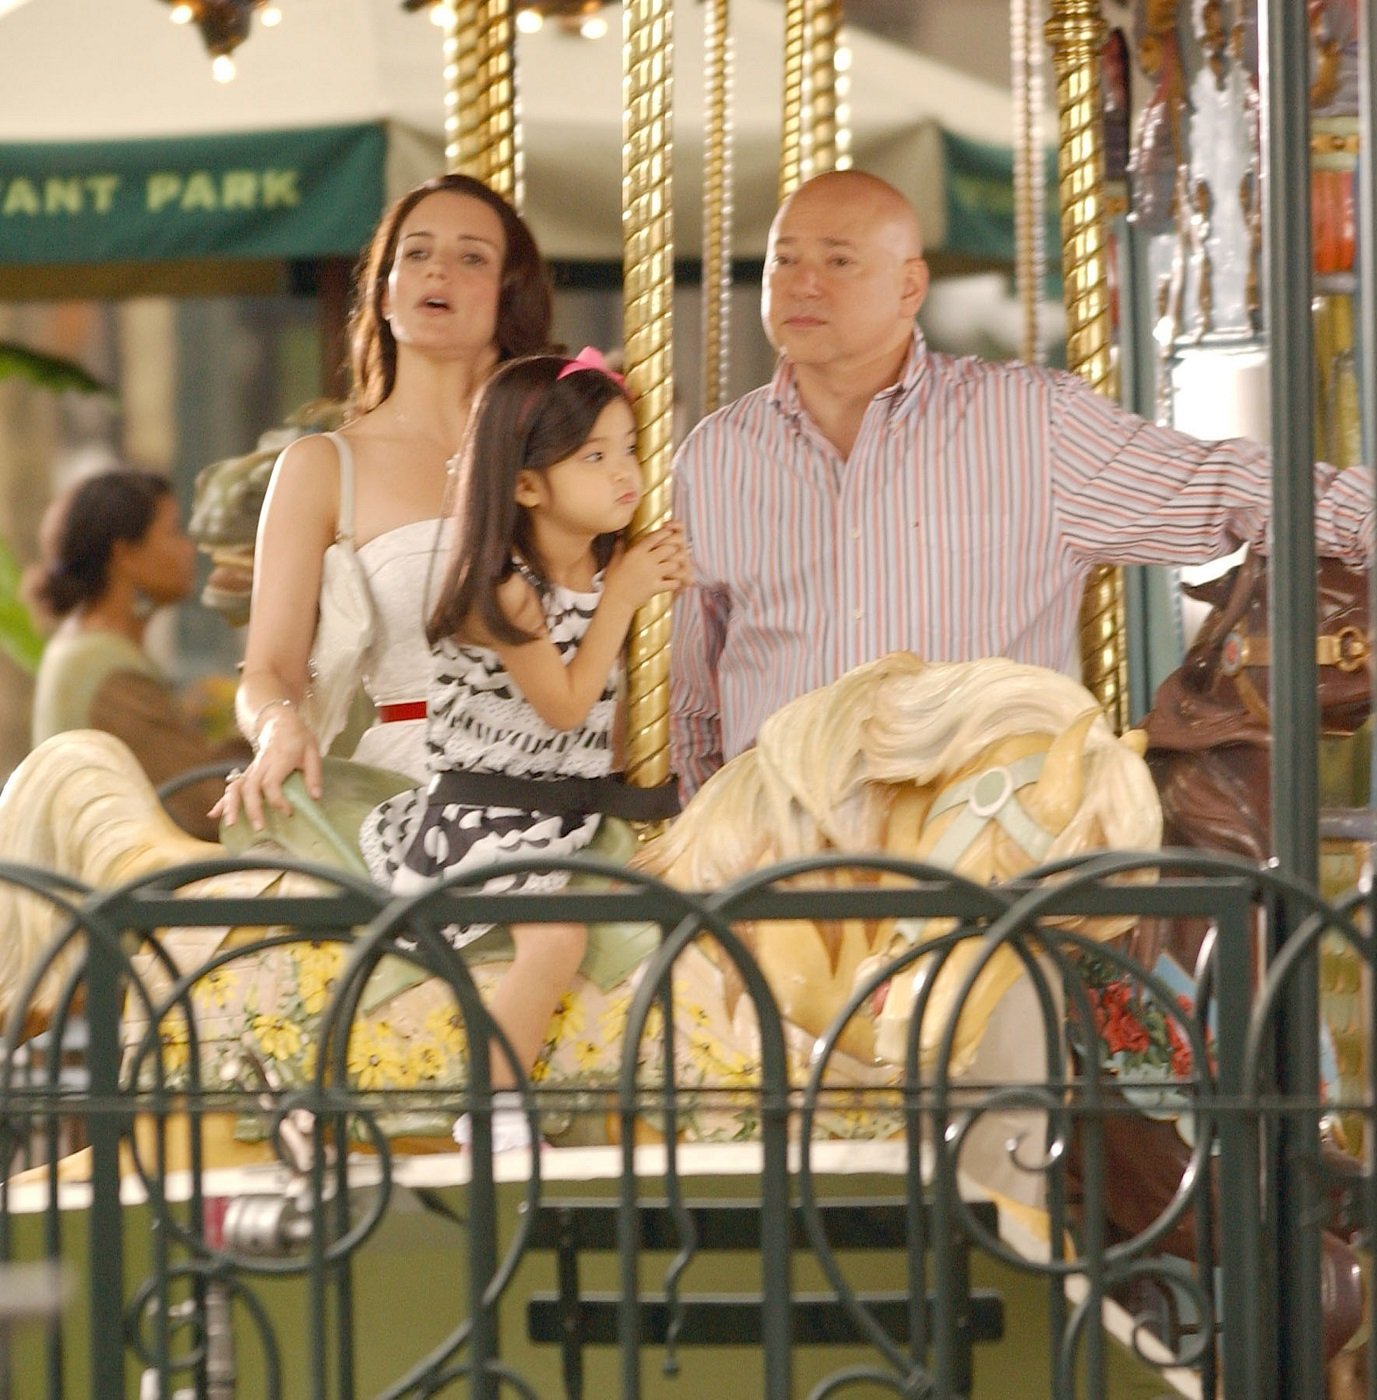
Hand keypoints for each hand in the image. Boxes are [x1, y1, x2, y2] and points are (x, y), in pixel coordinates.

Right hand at [209, 706, 321, 831]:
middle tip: (259, 828)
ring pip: (237, 787)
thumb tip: (315, 797)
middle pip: (250, 787)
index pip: (271, 783)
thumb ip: (314, 775)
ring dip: (231, 806)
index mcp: (278, 759)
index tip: (288, 812)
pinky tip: (214, 815)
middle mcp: (261, 764)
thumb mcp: (312, 752)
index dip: (277, 800)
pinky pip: (233, 786)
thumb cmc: (298, 738)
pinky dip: (222, 801)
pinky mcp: (247, 772)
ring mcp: (252, 768)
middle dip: (252, 809)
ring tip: (231, 825)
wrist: (279, 721)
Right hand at [605, 522, 690, 610]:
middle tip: (673, 551)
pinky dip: (676, 582)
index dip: (664, 533)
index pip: (654, 537)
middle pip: (668, 548)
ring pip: (674, 564)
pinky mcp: (656, 587)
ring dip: (675, 565)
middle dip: (673, 548)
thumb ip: (619, 547)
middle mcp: (646, 561)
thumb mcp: (614, 561)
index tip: (669, 532)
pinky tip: (673, 581)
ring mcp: (653, 575)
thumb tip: (620, 536)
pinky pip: (673, 582)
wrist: (615, 601)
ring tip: (674, 566)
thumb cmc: (613, 582)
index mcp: (636, 553)